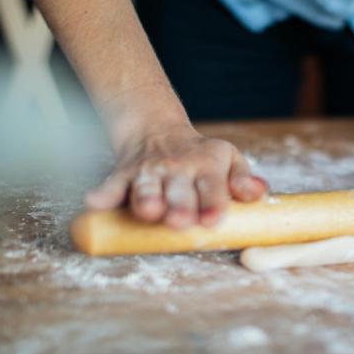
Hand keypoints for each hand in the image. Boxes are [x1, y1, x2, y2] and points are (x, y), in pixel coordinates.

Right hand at [85, 124, 267, 228]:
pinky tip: (94, 204)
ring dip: (146, 200)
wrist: (158, 132)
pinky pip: (111, 184)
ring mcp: (149, 171)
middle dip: (179, 206)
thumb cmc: (202, 157)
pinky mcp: (124, 174)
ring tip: (147, 212)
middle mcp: (178, 169)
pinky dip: (103, 195)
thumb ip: (243, 180)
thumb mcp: (229, 160)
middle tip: (179, 222)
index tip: (213, 219)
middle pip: (179, 190)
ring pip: (145, 187)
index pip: (213, 186)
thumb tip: (259, 193)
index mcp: (207, 167)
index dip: (213, 203)